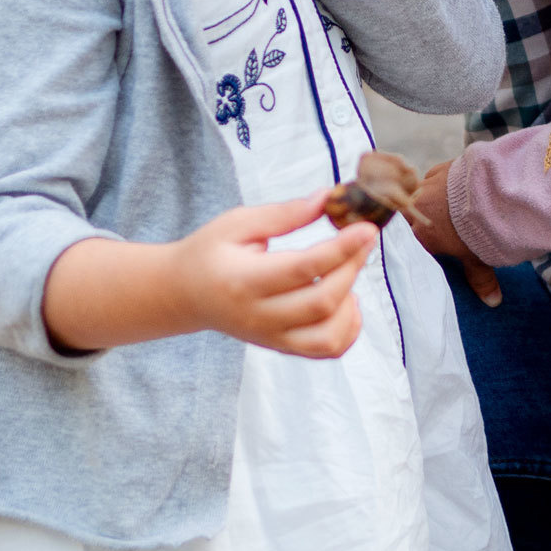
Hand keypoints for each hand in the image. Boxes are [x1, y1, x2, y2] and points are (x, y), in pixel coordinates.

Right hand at [175, 192, 378, 357]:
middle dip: (352, 267)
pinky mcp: (280, 347)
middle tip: (364, 238)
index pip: (304, 269)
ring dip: (351, 303)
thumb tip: (328, 198)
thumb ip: (284, 214)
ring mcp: (270, 337)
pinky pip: (325, 351)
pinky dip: (347, 329)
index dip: (342, 248)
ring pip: (327, 336)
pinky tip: (345, 301)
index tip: (367, 228)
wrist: (183, 294)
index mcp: (245, 281)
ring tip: (347, 271)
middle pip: (322, 302)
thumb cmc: (209, 253)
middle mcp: (259, 317)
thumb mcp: (237, 224)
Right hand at [412, 159, 502, 306]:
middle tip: (412, 224)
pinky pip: (431, 176)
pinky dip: (435, 181)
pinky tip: (444, 185)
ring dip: (422, 200)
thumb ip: (481, 279)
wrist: (488, 191)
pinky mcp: (441, 169)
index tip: (405, 246)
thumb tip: (493, 302)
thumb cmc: (479, 229)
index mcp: (423, 235)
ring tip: (430, 204)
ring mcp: (428, 187)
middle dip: (407, 220)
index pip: (406, 243)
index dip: (406, 244)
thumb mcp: (479, 257)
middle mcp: (419, 210)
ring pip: (415, 194)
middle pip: (403, 216)